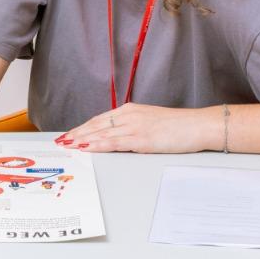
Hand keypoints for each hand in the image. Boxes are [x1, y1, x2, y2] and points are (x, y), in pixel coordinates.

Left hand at [54, 104, 216, 153]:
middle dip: (76, 134)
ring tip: (67, 146)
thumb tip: (118, 137)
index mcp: (130, 110)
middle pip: (96, 125)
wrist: (198, 125)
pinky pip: (114, 142)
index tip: (70, 134)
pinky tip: (87, 148)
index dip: (82, 127)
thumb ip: (133, 127)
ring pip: (101, 133)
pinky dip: (97, 145)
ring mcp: (134, 126)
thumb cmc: (178, 126)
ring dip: (81, 140)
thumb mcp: (150, 122)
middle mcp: (129, 115)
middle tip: (61, 142)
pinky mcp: (141, 138)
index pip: (99, 119)